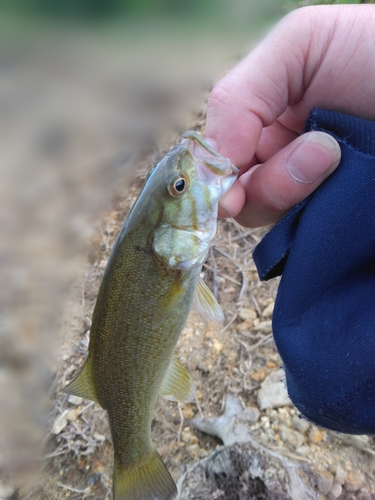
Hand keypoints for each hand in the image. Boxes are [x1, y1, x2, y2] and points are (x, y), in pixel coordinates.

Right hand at [205, 5, 374, 226]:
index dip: (215, 180)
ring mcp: (305, 188)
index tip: (229, 192)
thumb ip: (239, 96)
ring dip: (294, 189)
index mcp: (261, 120)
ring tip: (334, 153)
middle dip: (267, 183)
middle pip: (240, 196)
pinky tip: (342, 183)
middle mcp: (276, 157)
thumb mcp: (299, 45)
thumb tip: (211, 168)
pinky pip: (303, 232)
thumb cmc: (373, 50)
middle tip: (316, 153)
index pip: (216, 159)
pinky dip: (313, 212)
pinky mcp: (330, 213)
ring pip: (269, 216)